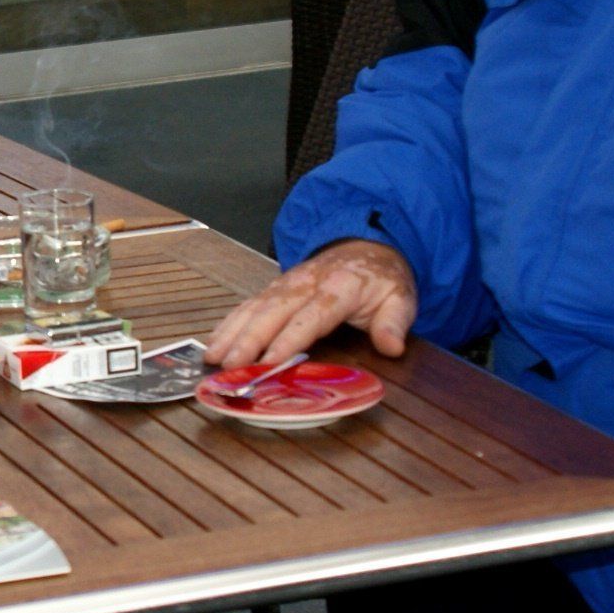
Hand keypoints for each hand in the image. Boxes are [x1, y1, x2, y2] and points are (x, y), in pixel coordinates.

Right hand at [207, 239, 419, 369]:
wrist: (367, 246)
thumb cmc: (381, 279)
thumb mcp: (401, 298)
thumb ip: (394, 322)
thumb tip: (391, 346)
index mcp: (339, 286)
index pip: (312, 315)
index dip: (290, 337)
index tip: (271, 360)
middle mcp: (306, 283)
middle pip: (273, 311)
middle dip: (249, 339)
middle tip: (230, 366)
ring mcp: (287, 284)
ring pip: (255, 307)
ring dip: (232, 332)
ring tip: (212, 357)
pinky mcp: (275, 288)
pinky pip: (248, 304)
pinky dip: (229, 323)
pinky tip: (214, 342)